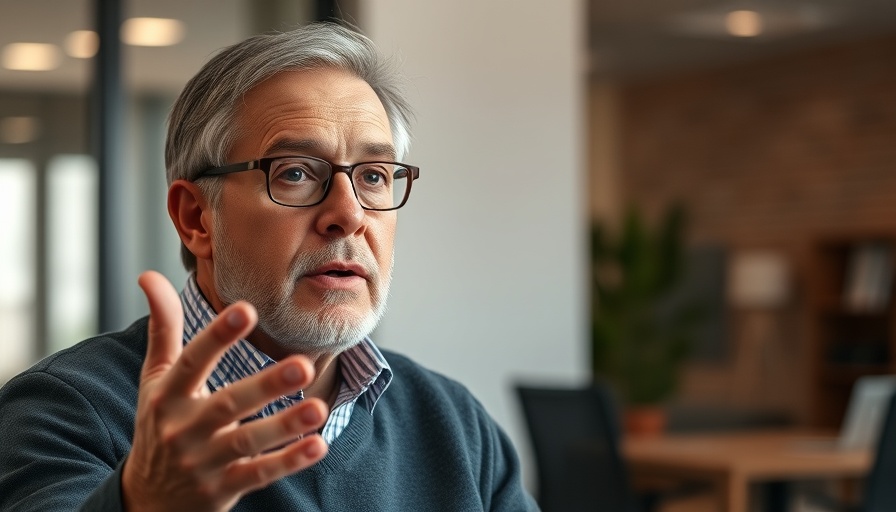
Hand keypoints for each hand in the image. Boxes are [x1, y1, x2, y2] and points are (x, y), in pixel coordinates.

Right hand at [122, 271, 328, 511]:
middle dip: (265, 385)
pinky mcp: (225, 488)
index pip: (193, 362)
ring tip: (319, 407)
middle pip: (228, 404)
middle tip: (302, 365)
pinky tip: (318, 445)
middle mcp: (185, 428)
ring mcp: (206, 461)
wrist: (148, 501)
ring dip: (285, 426)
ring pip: (248, 442)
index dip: (218, 336)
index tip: (246, 309)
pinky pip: (260, 474)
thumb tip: (149, 274)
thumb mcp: (155, 379)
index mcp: (169, 395)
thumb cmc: (160, 424)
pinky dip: (289, 461)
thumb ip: (163, 329)